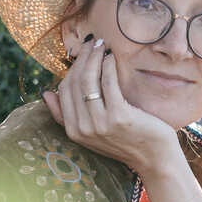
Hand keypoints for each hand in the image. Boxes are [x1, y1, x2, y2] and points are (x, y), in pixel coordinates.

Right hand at [42, 37, 180, 177]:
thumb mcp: (91, 133)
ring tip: (102, 45)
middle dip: (83, 58)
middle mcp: (83, 128)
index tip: (82, 54)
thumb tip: (46, 93)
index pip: (63, 90)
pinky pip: (108, 83)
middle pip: (75, 82)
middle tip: (93, 43)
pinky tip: (112, 57)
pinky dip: (108, 66)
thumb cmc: (126, 142)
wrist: (154, 159)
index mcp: (73, 131)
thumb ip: (68, 116)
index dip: (71, 68)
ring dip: (94, 57)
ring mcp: (100, 123)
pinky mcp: (119, 116)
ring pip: (88, 80)